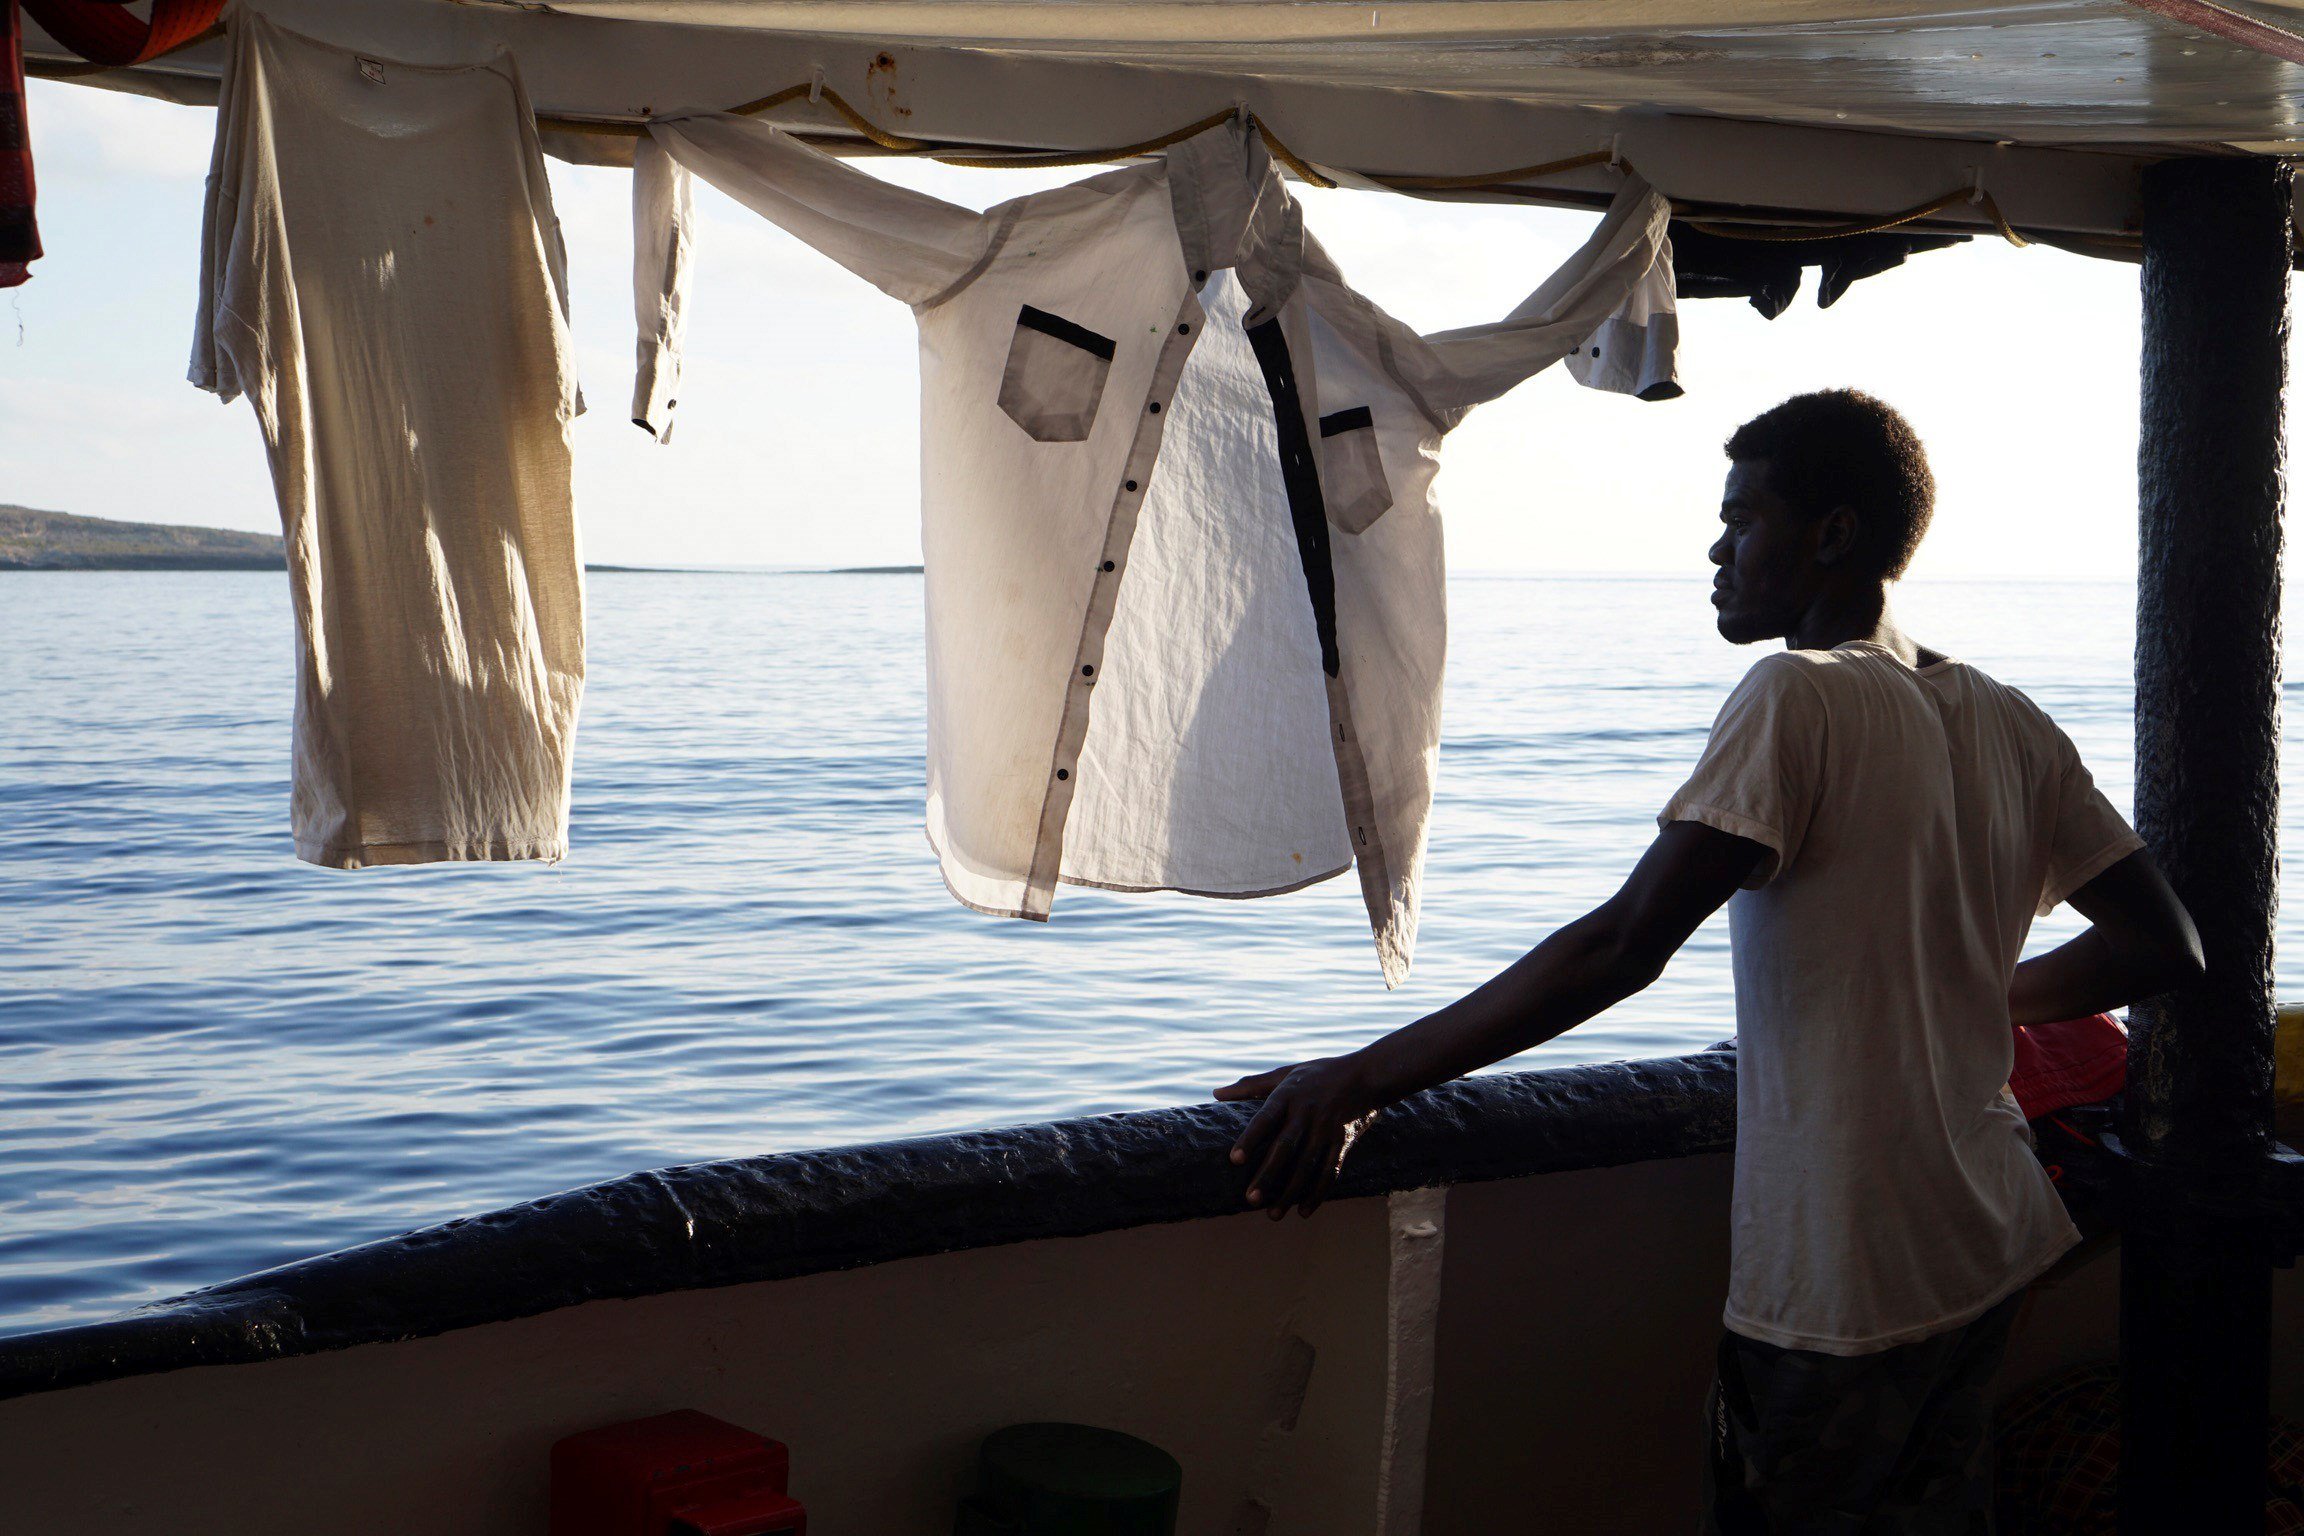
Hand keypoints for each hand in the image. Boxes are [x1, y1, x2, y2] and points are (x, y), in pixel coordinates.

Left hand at [1214, 1054, 1380, 1219]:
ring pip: (1307, 1165)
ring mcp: (1327, 1128)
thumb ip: (1251, 1086)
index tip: (1235, 1160)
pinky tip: (1304, 1211)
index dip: (1250, 1138)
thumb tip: (1216, 1094)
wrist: (1368, 1075)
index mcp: (1288, 1094)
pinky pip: (1329, 1171)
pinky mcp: (1343, 1142)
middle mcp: (1307, 1112)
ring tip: (1273, 1214)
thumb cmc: (1319, 1074)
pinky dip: (1317, 1193)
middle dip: (1268, 1175)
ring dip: (1290, 1192)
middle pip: (1285, 1148)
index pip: (1265, 1118)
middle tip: (1250, 1200)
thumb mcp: (1285, 1074)